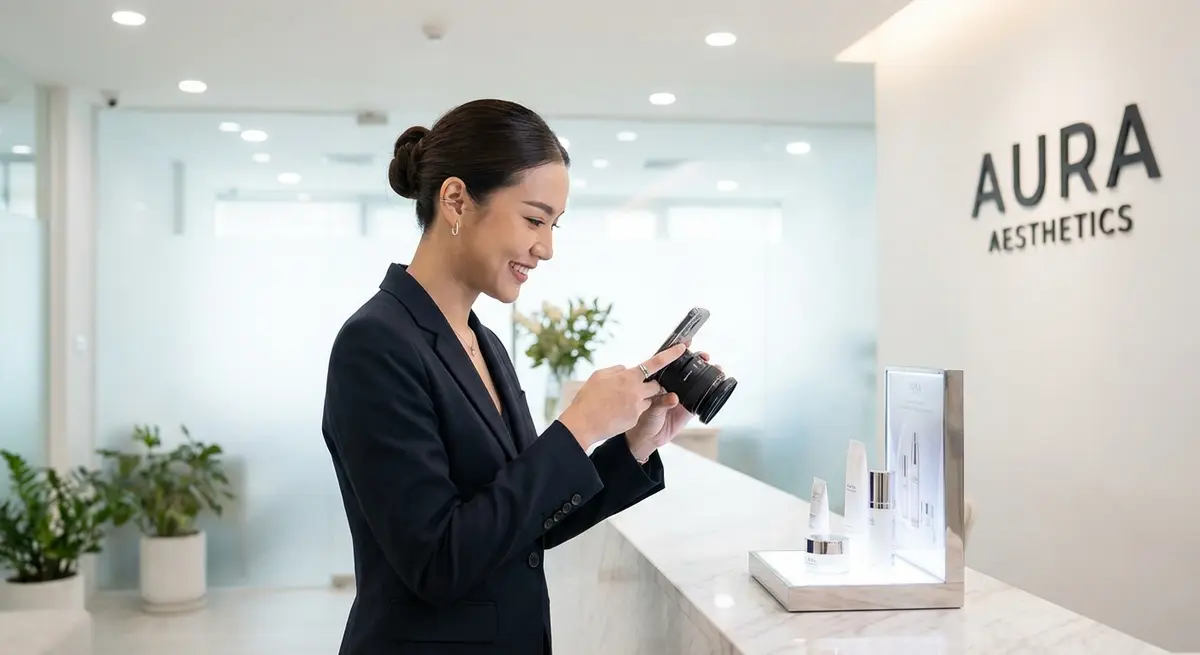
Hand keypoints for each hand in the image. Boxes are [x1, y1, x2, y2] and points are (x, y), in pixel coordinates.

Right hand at [559, 343, 686, 448]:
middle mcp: (636, 390)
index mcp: (628, 376)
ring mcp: (638, 405)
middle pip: (655, 385)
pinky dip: (632, 411)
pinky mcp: (636, 418)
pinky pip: (640, 411)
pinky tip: (617, 414)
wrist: (583, 423)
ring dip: (639, 399)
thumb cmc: (588, 399)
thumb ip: (617, 370)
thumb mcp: (599, 376)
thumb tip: (627, 369)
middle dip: (649, 387)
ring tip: (619, 404)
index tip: (683, 348)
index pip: (655, 362)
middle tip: (631, 390)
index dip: (671, 354)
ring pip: (648, 399)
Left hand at [626, 352, 718, 461]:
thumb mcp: (650, 411)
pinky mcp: (688, 408)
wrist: (648, 439)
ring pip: (694, 381)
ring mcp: (680, 396)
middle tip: (704, 356)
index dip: (676, 352)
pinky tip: (715, 385)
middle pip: (684, 369)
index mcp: (657, 381)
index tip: (685, 342)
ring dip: (705, 373)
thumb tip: (673, 398)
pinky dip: (707, 391)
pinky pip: (699, 398)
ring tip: (714, 367)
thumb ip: (661, 403)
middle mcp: (670, 386)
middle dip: (696, 360)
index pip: (667, 362)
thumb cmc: (642, 421)